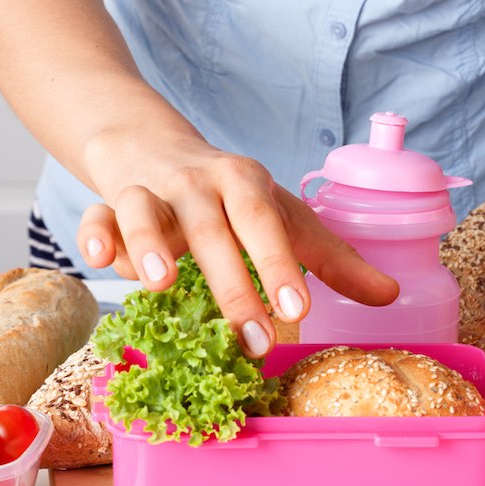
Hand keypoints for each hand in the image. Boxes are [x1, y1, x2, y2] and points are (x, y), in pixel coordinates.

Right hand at [74, 130, 398, 358]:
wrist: (156, 146)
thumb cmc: (231, 196)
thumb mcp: (285, 219)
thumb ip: (332, 259)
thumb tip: (391, 295)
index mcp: (247, 185)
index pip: (267, 223)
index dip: (281, 263)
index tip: (299, 308)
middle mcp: (200, 185)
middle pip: (213, 229)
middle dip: (232, 284)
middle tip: (253, 338)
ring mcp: (152, 191)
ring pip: (145, 209)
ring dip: (148, 242)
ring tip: (158, 283)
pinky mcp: (111, 202)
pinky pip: (96, 215)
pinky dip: (94, 234)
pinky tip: (97, 260)